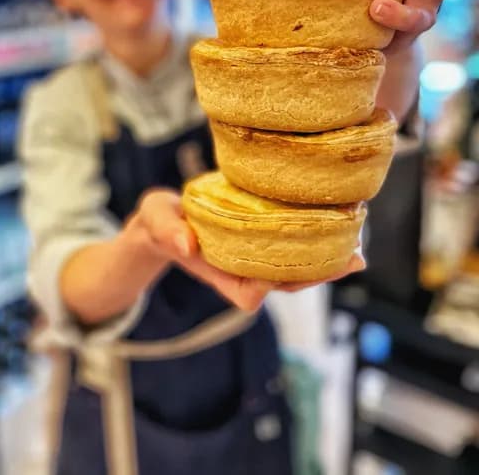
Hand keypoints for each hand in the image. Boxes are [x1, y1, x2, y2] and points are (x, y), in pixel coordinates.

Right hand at [130, 189, 364, 311]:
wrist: (160, 225)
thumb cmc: (158, 223)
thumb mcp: (155, 220)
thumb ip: (167, 230)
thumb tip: (187, 244)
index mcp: (216, 271)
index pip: (252, 291)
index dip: (277, 283)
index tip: (299, 268)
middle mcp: (239, 270)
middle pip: (284, 283)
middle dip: (317, 275)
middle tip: (353, 258)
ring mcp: (251, 260)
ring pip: (292, 270)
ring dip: (323, 261)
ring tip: (355, 247)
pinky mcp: (259, 244)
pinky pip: (291, 250)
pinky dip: (314, 243)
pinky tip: (336, 229)